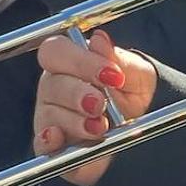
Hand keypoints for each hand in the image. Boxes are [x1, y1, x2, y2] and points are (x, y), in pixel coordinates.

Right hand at [32, 30, 157, 185]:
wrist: (144, 129)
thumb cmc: (133, 93)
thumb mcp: (137, 74)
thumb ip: (117, 59)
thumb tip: (99, 39)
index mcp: (70, 62)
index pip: (56, 51)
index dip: (80, 61)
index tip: (111, 74)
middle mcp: (55, 87)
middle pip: (51, 84)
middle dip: (77, 94)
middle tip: (100, 104)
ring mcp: (49, 116)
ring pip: (50, 114)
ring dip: (75, 122)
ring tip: (100, 127)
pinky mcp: (51, 146)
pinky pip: (41, 144)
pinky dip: (48, 141)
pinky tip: (59, 138)